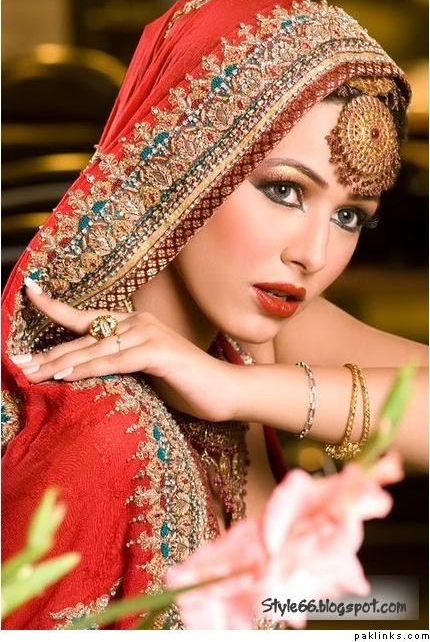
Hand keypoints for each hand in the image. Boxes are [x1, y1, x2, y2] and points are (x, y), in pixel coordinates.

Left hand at [10, 279, 238, 421]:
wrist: (225, 391)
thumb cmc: (185, 384)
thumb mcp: (144, 372)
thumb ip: (119, 364)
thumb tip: (84, 372)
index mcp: (133, 324)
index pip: (87, 316)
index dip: (55, 305)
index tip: (29, 291)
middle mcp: (138, 322)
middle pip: (83, 336)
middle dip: (46, 351)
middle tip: (15, 361)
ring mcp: (150, 334)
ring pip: (95, 348)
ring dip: (59, 362)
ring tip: (29, 371)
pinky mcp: (159, 351)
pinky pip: (115, 360)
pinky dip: (88, 368)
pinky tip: (64, 375)